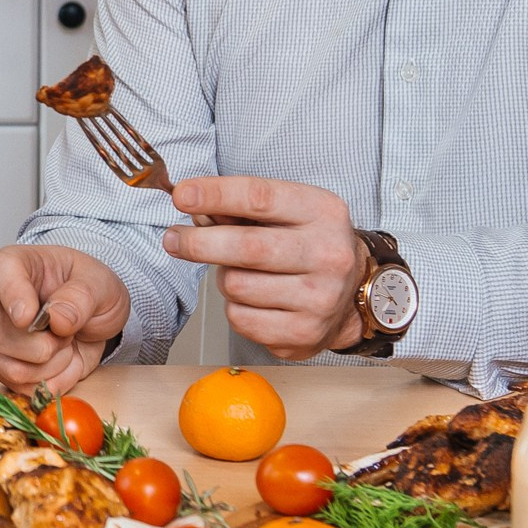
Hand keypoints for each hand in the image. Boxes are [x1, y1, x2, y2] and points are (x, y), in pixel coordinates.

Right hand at [0, 244, 130, 393]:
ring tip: (65, 345)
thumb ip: (81, 297)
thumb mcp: (100, 284)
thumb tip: (57, 318)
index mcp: (10, 266)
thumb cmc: (86, 289)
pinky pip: (24, 388)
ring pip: (12, 369)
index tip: (29, 316)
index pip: (0, 275)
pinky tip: (61, 361)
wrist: (89, 316)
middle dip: (43, 346)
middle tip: (66, 333)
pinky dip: (54, 381)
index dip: (13, 298)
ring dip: (53, 366)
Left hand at [162, 175, 365, 360]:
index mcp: (322, 212)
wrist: (353, 293)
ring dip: (224, 278)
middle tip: (174, 239)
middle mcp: (328, 255)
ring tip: (241, 272)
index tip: (181, 195)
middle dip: (199, 243)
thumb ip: (238, 207)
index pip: (259, 198)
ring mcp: (320, 298)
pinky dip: (235, 308)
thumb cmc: (307, 244)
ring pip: (236, 286)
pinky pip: (241, 319)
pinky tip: (254, 299)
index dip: (215, 195)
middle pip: (246, 248)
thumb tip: (190, 204)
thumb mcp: (286, 211)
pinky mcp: (305, 332)